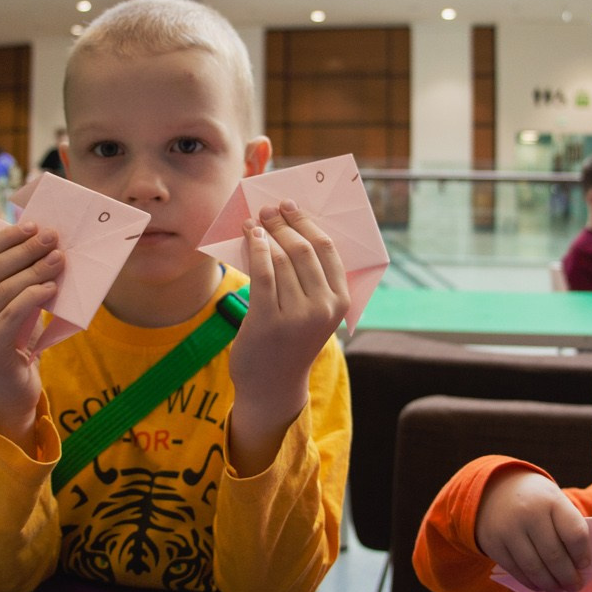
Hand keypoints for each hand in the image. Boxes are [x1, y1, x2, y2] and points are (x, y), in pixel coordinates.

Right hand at [0, 221, 62, 448]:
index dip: (6, 239)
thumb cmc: (16, 342)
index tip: (34, 225)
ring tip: (59, 260)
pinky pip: (10, 314)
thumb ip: (16, 279)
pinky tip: (51, 288)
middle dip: (24, 251)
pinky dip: (32, 297)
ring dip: (34, 271)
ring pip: (2, 290)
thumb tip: (40, 241)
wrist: (12, 390)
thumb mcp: (13, 305)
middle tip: (52, 239)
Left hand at [225, 201, 351, 473]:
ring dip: (267, 233)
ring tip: (255, 222)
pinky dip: (257, 248)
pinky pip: (263, 273)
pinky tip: (251, 237)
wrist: (273, 385)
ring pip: (282, 258)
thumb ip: (310, 279)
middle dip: (285, 223)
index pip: (327, 250)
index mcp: (340, 302)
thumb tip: (291, 229)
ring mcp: (297, 316)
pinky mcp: (269, 321)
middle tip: (269, 208)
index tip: (291, 206)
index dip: (307, 223)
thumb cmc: (291, 341)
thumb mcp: (312, 312)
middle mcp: (323, 308)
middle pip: (304, 249)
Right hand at [475, 468, 590, 591]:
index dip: (582, 554)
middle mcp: (528, 514)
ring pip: (534, 568)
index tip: (584, 564)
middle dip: (567, 576)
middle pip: (554, 555)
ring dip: (550, 584)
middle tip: (574, 585)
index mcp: (551, 500)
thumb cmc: (535, 500)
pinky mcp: (494, 545)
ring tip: (557, 588)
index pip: (574, 534)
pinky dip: (530, 583)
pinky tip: (539, 584)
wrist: (494, 489)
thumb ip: (568, 527)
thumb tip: (579, 566)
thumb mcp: (555, 501)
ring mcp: (508, 530)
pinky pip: (516, 571)